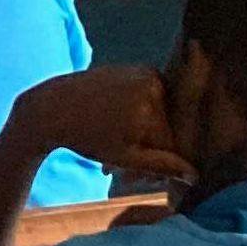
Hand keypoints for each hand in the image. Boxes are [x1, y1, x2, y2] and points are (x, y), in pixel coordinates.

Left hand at [12, 68, 192, 185]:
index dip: (162, 164)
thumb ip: (161, 165)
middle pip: (169, 126)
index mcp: (151, 104)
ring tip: (120, 148)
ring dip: (147, 134)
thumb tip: (195, 175)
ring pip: (161, 113)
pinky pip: (151, 98)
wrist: (51, 107)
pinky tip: (120, 128)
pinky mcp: (137, 68)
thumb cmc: (85, 136)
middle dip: (153, 150)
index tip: (140, 178)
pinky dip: (141, 115)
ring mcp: (145, 71)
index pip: (175, 141)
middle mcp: (153, 82)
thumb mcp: (124, 156)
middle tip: (127, 173)